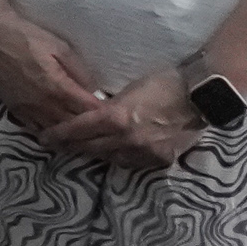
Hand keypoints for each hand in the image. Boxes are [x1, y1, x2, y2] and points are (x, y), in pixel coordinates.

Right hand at [0, 4, 107, 138]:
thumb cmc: (28, 37)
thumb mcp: (61, 48)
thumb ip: (81, 72)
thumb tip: (96, 91)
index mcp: (57, 88)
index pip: (89, 111)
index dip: (105, 115)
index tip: (118, 115)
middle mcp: (42, 105)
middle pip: (74, 126)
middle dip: (91, 127)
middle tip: (107, 127)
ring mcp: (27, 109)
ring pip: (55, 132)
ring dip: (72, 134)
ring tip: (87, 134)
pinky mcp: (15, 109)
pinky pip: (36, 129)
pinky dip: (51, 133)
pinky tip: (60, 132)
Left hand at [36, 67, 209, 172]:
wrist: (201, 95)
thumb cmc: (164, 82)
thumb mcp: (128, 89)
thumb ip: (109, 106)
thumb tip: (93, 115)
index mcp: (114, 118)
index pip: (77, 130)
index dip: (58, 135)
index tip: (44, 138)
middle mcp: (126, 139)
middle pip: (89, 148)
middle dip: (70, 147)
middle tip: (56, 146)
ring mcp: (144, 152)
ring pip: (109, 158)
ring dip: (94, 154)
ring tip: (81, 151)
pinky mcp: (159, 160)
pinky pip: (132, 163)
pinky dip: (119, 158)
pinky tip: (113, 154)